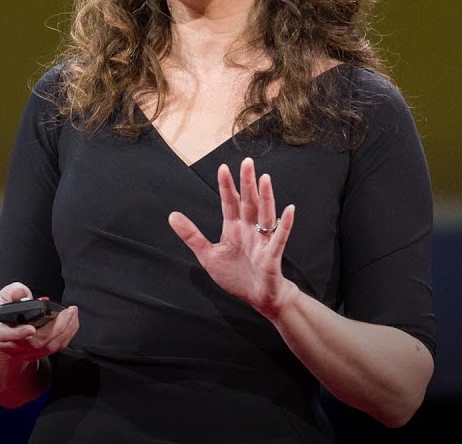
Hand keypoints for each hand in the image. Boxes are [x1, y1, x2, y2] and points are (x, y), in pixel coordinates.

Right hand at [0, 282, 78, 363]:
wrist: (1, 330)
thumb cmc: (2, 312)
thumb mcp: (1, 297)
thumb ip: (12, 292)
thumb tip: (21, 292)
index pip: (5, 335)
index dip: (18, 334)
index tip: (31, 329)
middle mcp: (11, 344)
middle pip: (35, 342)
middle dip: (55, 327)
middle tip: (67, 311)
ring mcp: (24, 352)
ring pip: (48, 347)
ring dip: (65, 330)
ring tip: (72, 313)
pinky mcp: (37, 354)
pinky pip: (55, 347)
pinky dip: (67, 335)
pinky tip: (72, 321)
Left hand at [168, 157, 298, 315]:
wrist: (258, 299)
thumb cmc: (236, 276)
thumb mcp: (208, 255)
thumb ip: (192, 235)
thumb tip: (172, 215)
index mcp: (234, 229)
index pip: (229, 202)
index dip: (226, 186)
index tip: (222, 167)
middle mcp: (249, 230)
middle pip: (249, 202)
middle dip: (247, 183)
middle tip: (247, 162)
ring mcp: (262, 241)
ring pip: (264, 215)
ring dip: (266, 197)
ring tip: (265, 178)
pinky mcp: (272, 256)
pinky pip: (279, 238)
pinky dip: (284, 224)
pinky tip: (289, 210)